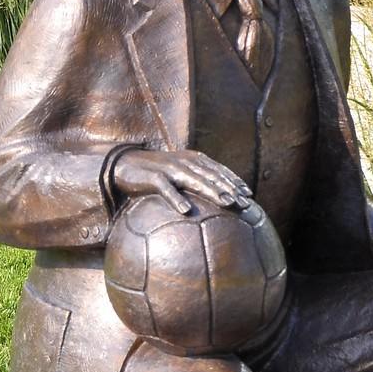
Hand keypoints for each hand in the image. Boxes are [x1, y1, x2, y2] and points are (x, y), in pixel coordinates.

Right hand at [110, 148, 253, 214]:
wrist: (124, 164)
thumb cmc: (154, 172)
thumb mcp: (178, 173)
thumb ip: (195, 180)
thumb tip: (214, 196)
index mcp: (192, 159)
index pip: (218, 170)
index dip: (234, 181)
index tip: (248, 193)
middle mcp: (184, 162)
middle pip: (212, 176)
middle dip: (230, 189)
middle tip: (245, 203)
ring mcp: (169, 169)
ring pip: (195, 181)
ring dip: (213, 192)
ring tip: (227, 203)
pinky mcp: (153, 178)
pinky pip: (166, 190)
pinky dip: (176, 199)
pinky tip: (186, 211)